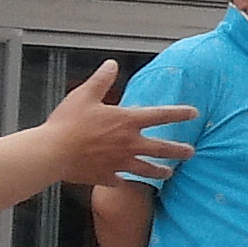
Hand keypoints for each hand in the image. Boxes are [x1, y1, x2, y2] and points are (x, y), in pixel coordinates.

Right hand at [44, 61, 195, 186]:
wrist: (52, 153)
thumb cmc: (67, 123)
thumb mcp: (84, 95)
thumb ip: (101, 80)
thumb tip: (112, 64)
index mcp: (126, 121)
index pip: (160, 115)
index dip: (179, 113)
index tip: (194, 113)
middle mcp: (128, 144)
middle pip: (162, 148)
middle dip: (179, 150)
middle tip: (191, 152)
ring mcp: (119, 163)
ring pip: (147, 169)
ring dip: (160, 171)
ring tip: (169, 173)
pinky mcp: (106, 176)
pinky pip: (119, 180)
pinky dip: (123, 181)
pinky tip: (125, 182)